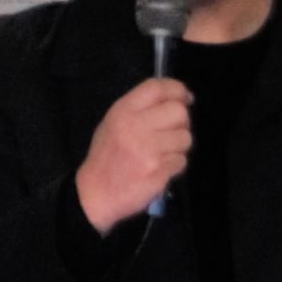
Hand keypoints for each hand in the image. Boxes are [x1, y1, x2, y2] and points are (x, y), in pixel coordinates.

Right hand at [75, 78, 193, 234]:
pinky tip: (160, 168)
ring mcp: (149, 150)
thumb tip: (176, 99)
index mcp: (123, 111)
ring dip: (179, 146)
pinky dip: (175, 165)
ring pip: (185, 137)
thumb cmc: (106, 156)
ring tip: (163, 153)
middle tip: (173, 131)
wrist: (95, 194)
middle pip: (178, 111)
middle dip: (182, 121)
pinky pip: (181, 161)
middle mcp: (136, 126)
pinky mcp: (159, 171)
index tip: (186, 97)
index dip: (177, 89)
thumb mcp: (113, 123)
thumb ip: (140, 108)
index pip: (157, 88)